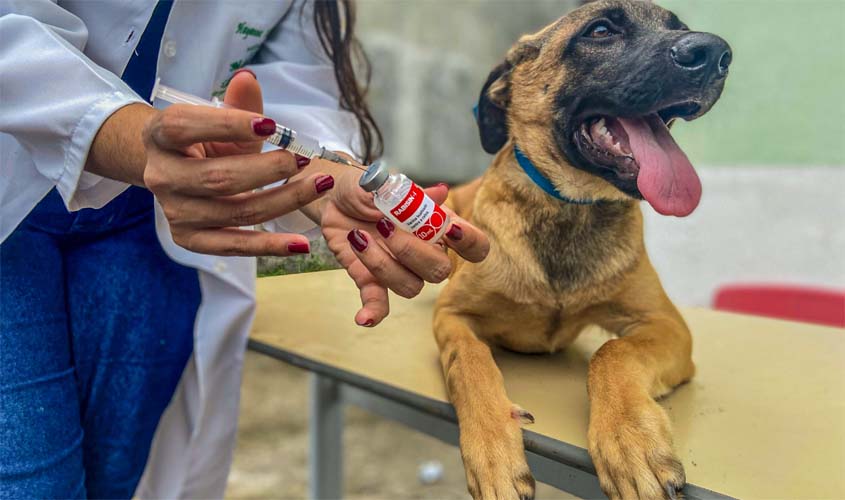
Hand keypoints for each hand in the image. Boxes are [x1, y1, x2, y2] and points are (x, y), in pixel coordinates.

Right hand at [142, 71, 333, 255]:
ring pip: (235, 212)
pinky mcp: (189, 239)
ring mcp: (175, 212)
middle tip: (303, 159)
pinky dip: (270, 246)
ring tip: (319, 186)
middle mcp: (161, 176)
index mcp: (160, 135)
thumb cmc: (206, 141)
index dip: (228, 125)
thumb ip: (238, 104)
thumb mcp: (221, 119)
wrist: (176, 171)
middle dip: (268, 169)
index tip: (272, 126)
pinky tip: (301, 244)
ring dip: (284, 201)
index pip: (186, 127)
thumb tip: (248, 79)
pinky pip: (234, 246)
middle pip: (218, 178)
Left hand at [321, 170, 488, 325]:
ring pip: (410, 286)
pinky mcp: (372, 280)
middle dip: (413, 251)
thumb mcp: (383, 184)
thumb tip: (440, 193)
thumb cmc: (367, 188)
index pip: (474, 245)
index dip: (471, 244)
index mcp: (437, 225)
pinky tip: (363, 318)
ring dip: (383, 265)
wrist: (334, 198)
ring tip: (358, 237)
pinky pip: (379, 303)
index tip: (452, 231)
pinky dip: (373, 312)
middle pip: (440, 271)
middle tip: (385, 226)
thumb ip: (408, 193)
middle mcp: (424, 252)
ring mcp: (399, 269)